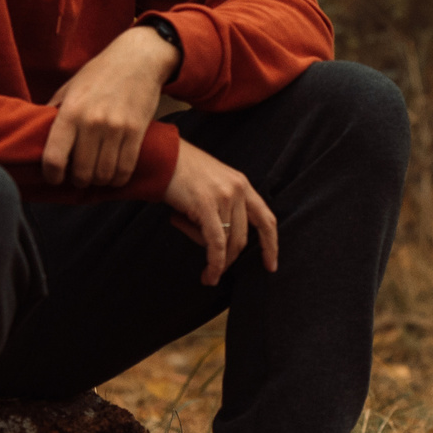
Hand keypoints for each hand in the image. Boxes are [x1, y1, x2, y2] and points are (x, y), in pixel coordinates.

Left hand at [42, 25, 176, 187]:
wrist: (138, 59)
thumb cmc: (100, 72)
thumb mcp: (70, 87)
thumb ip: (55, 111)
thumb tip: (36, 133)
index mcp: (70, 111)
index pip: (54, 157)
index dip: (51, 175)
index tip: (54, 178)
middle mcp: (92, 122)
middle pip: (81, 172)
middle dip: (78, 180)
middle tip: (78, 177)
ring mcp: (116, 128)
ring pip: (104, 174)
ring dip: (99, 181)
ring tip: (97, 176)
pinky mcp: (136, 131)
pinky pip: (126, 167)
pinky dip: (118, 178)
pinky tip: (114, 175)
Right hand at [164, 139, 279, 285]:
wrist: (162, 156)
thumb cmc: (181, 172)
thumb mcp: (212, 186)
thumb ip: (222, 208)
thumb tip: (220, 244)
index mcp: (242, 184)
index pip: (265, 219)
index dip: (271, 244)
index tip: (271, 265)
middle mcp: (237, 189)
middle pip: (244, 236)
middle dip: (232, 259)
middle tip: (218, 273)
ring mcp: (224, 196)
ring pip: (229, 241)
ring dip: (219, 263)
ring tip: (208, 276)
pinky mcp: (206, 205)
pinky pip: (216, 242)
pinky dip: (215, 262)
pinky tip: (210, 274)